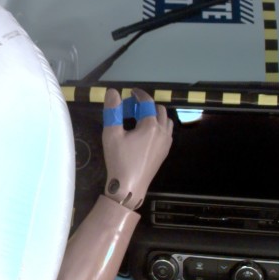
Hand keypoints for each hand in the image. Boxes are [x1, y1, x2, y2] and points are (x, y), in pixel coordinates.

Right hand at [101, 88, 172, 209]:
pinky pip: (166, 132)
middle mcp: (163, 132)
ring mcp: (166, 143)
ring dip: (155, 115)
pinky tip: (145, 133)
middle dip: (146, 105)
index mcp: (151, 126)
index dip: (139, 95)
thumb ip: (112, 111)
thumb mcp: (111, 134)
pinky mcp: (164, 152)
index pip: (147, 103)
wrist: (130, 187)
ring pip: (166, 121)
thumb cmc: (119, 160)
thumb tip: (113, 92)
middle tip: (131, 108)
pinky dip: (158, 126)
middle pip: (159, 110)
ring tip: (140, 119)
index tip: (131, 92)